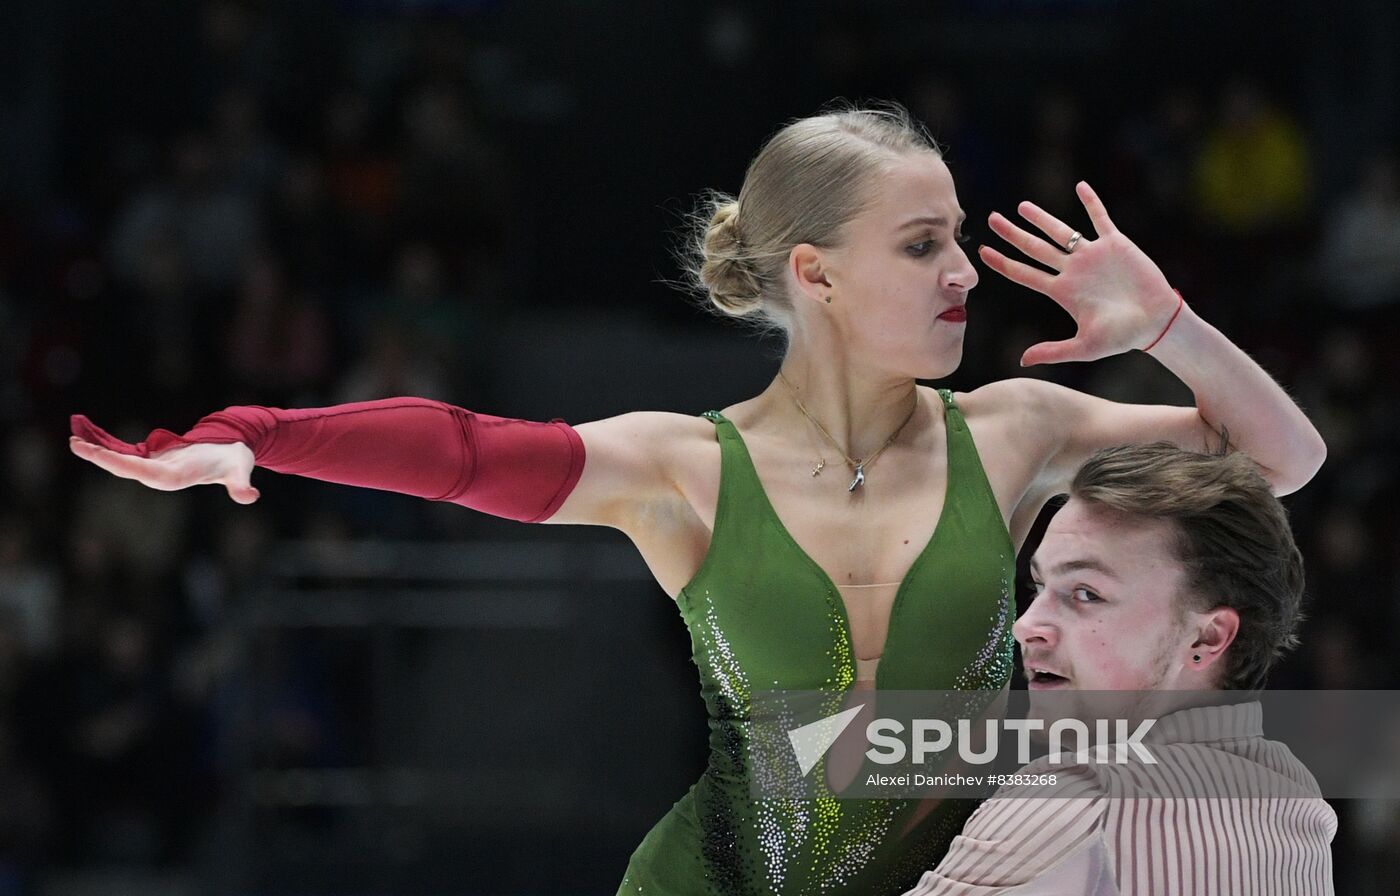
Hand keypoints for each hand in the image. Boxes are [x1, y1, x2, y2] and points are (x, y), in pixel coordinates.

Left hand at [69, 428, 258, 503]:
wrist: (234, 455)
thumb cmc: (236, 459)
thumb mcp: (240, 468)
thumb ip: (241, 484)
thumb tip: (250, 497)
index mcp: (171, 477)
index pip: (137, 470)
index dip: (114, 461)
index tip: (93, 452)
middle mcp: (157, 475)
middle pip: (121, 466)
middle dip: (97, 455)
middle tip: (74, 443)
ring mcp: (153, 467)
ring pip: (118, 458)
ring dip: (97, 447)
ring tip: (75, 434)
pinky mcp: (152, 458)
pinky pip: (124, 450)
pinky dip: (107, 442)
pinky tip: (90, 432)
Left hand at [979, 181, 1181, 365]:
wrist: (1156, 322)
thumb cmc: (1121, 337)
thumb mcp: (1085, 347)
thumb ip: (1054, 351)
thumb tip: (1022, 360)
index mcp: (1062, 292)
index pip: (1024, 274)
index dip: (1003, 263)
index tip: (982, 252)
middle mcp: (1072, 271)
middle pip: (1035, 248)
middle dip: (1013, 234)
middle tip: (992, 219)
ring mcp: (1092, 256)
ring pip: (1061, 232)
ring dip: (1042, 219)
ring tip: (1022, 207)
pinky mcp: (1115, 245)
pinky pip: (1100, 219)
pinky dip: (1091, 202)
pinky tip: (1080, 186)